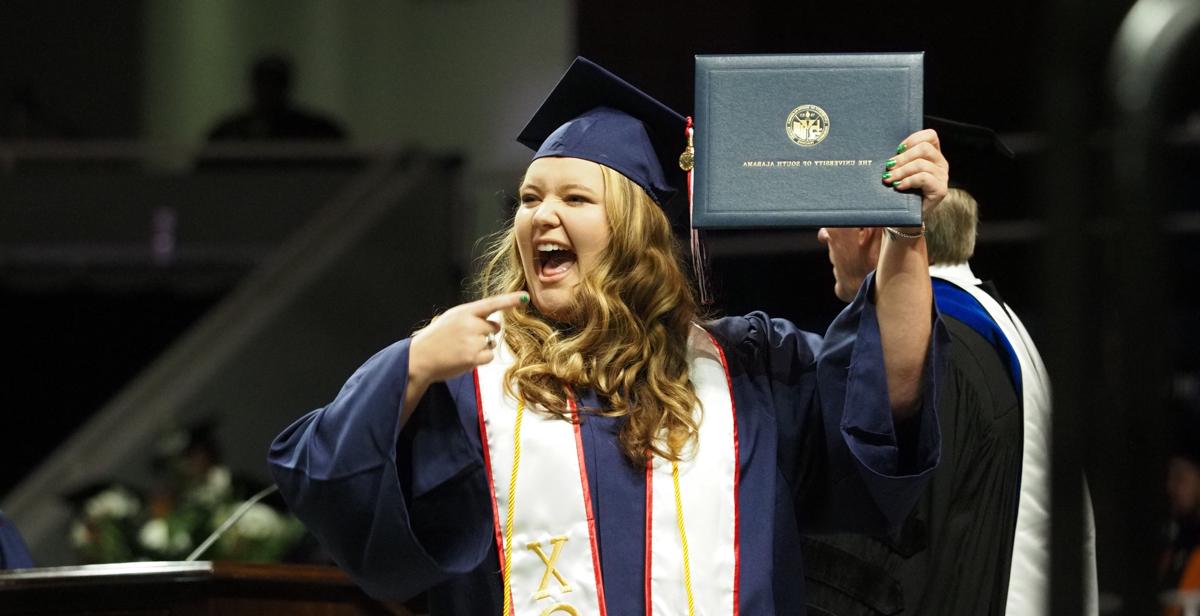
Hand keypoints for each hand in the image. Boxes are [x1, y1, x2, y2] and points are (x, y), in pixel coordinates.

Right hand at [408, 292, 528, 387]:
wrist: (419, 358)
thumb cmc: (436, 339)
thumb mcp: (451, 319)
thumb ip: (471, 317)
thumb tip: (495, 324)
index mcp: (464, 311)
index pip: (492, 303)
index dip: (510, 300)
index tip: (525, 297)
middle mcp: (470, 324)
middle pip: (494, 327)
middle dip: (485, 333)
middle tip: (464, 339)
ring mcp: (472, 340)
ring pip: (491, 342)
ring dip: (481, 347)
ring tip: (461, 349)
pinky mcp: (473, 357)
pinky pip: (489, 356)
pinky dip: (480, 359)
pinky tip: (464, 358)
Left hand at [885, 129, 948, 217]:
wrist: (905, 217)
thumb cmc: (900, 192)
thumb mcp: (900, 171)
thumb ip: (899, 159)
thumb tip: (884, 151)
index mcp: (933, 155)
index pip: (930, 136)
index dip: (913, 139)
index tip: (897, 149)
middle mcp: (940, 164)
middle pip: (924, 148)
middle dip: (903, 157)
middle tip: (888, 167)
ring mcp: (942, 177)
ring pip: (922, 164)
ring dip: (901, 171)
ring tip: (889, 179)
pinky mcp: (940, 190)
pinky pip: (924, 178)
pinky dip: (908, 181)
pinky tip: (898, 186)